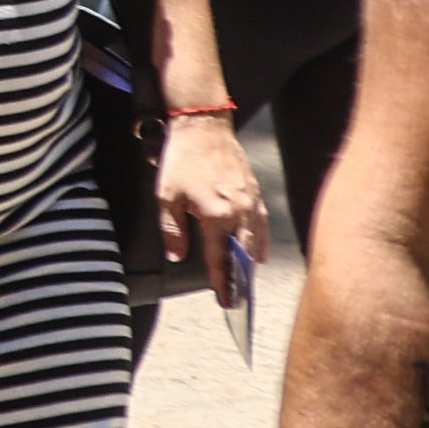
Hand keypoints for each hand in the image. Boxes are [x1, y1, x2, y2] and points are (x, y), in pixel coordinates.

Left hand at [156, 104, 269, 294]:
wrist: (203, 127)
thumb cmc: (183, 159)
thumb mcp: (166, 196)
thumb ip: (172, 229)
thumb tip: (177, 256)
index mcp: (217, 215)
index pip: (220, 258)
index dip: (221, 282)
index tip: (224, 301)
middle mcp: (239, 212)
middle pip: (243, 254)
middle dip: (240, 279)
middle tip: (237, 298)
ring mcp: (251, 202)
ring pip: (256, 241)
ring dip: (252, 263)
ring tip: (247, 281)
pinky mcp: (255, 192)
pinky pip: (262, 224)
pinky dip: (261, 241)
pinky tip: (260, 253)